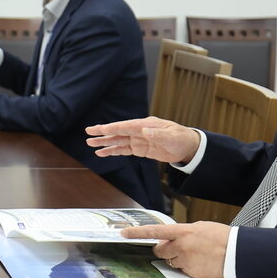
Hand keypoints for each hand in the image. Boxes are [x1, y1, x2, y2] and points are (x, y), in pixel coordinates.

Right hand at [85, 117, 202, 163]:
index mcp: (146, 125)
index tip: (99, 128)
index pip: (125, 126)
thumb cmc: (181, 138)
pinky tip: (103, 152)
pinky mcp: (140, 149)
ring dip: (105, 143)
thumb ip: (158, 134)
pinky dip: (113, 151)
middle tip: (88, 133)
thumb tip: (144, 130)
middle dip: (103, 133)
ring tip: (90, 144)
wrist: (188, 147)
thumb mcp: (172, 136)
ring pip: (118, 141)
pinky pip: (124, 150)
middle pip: (118, 132)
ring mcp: (139, 140)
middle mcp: (139, 131)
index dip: (111, 127)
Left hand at [122, 222, 229, 277]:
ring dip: (177, 258)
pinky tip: (200, 262)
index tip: (123, 233)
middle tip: (177, 247)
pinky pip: (182, 270)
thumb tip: (169, 238)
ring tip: (195, 254)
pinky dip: (188, 267)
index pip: (154, 232)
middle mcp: (181, 247)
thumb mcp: (199, 227)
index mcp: (183, 232)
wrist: (237, 253)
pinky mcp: (191, 274)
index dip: (137, 232)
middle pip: (159, 251)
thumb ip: (182, 232)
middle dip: (164, 250)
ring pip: (171, 261)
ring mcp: (185, 261)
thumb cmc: (220, 237)